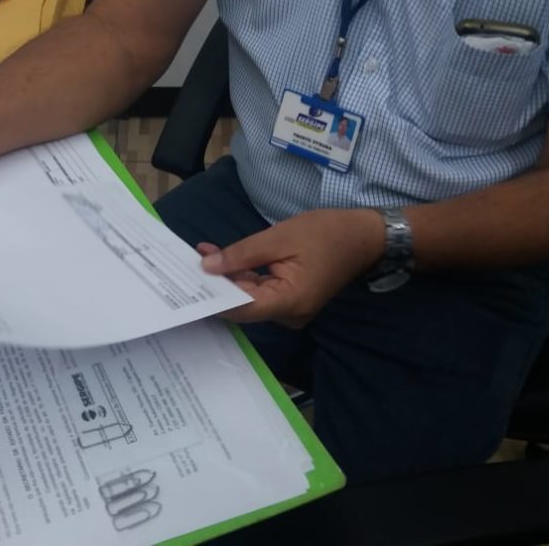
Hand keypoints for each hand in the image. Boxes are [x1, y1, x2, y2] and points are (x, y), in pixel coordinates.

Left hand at [200, 209, 385, 327]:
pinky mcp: (290, 301)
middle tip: (184, 263)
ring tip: (199, 255)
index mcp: (290, 302)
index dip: (213, 297)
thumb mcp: (278, 238)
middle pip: (243, 306)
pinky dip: (241, 277)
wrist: (364, 237)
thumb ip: (241, 255)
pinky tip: (220, 258)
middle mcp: (289, 315)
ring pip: (249, 299)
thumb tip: (207, 267)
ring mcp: (291, 311)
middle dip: (215, 284)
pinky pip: (260, 293)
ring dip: (226, 278)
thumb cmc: (325, 233)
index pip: (241, 308)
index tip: (186, 283)